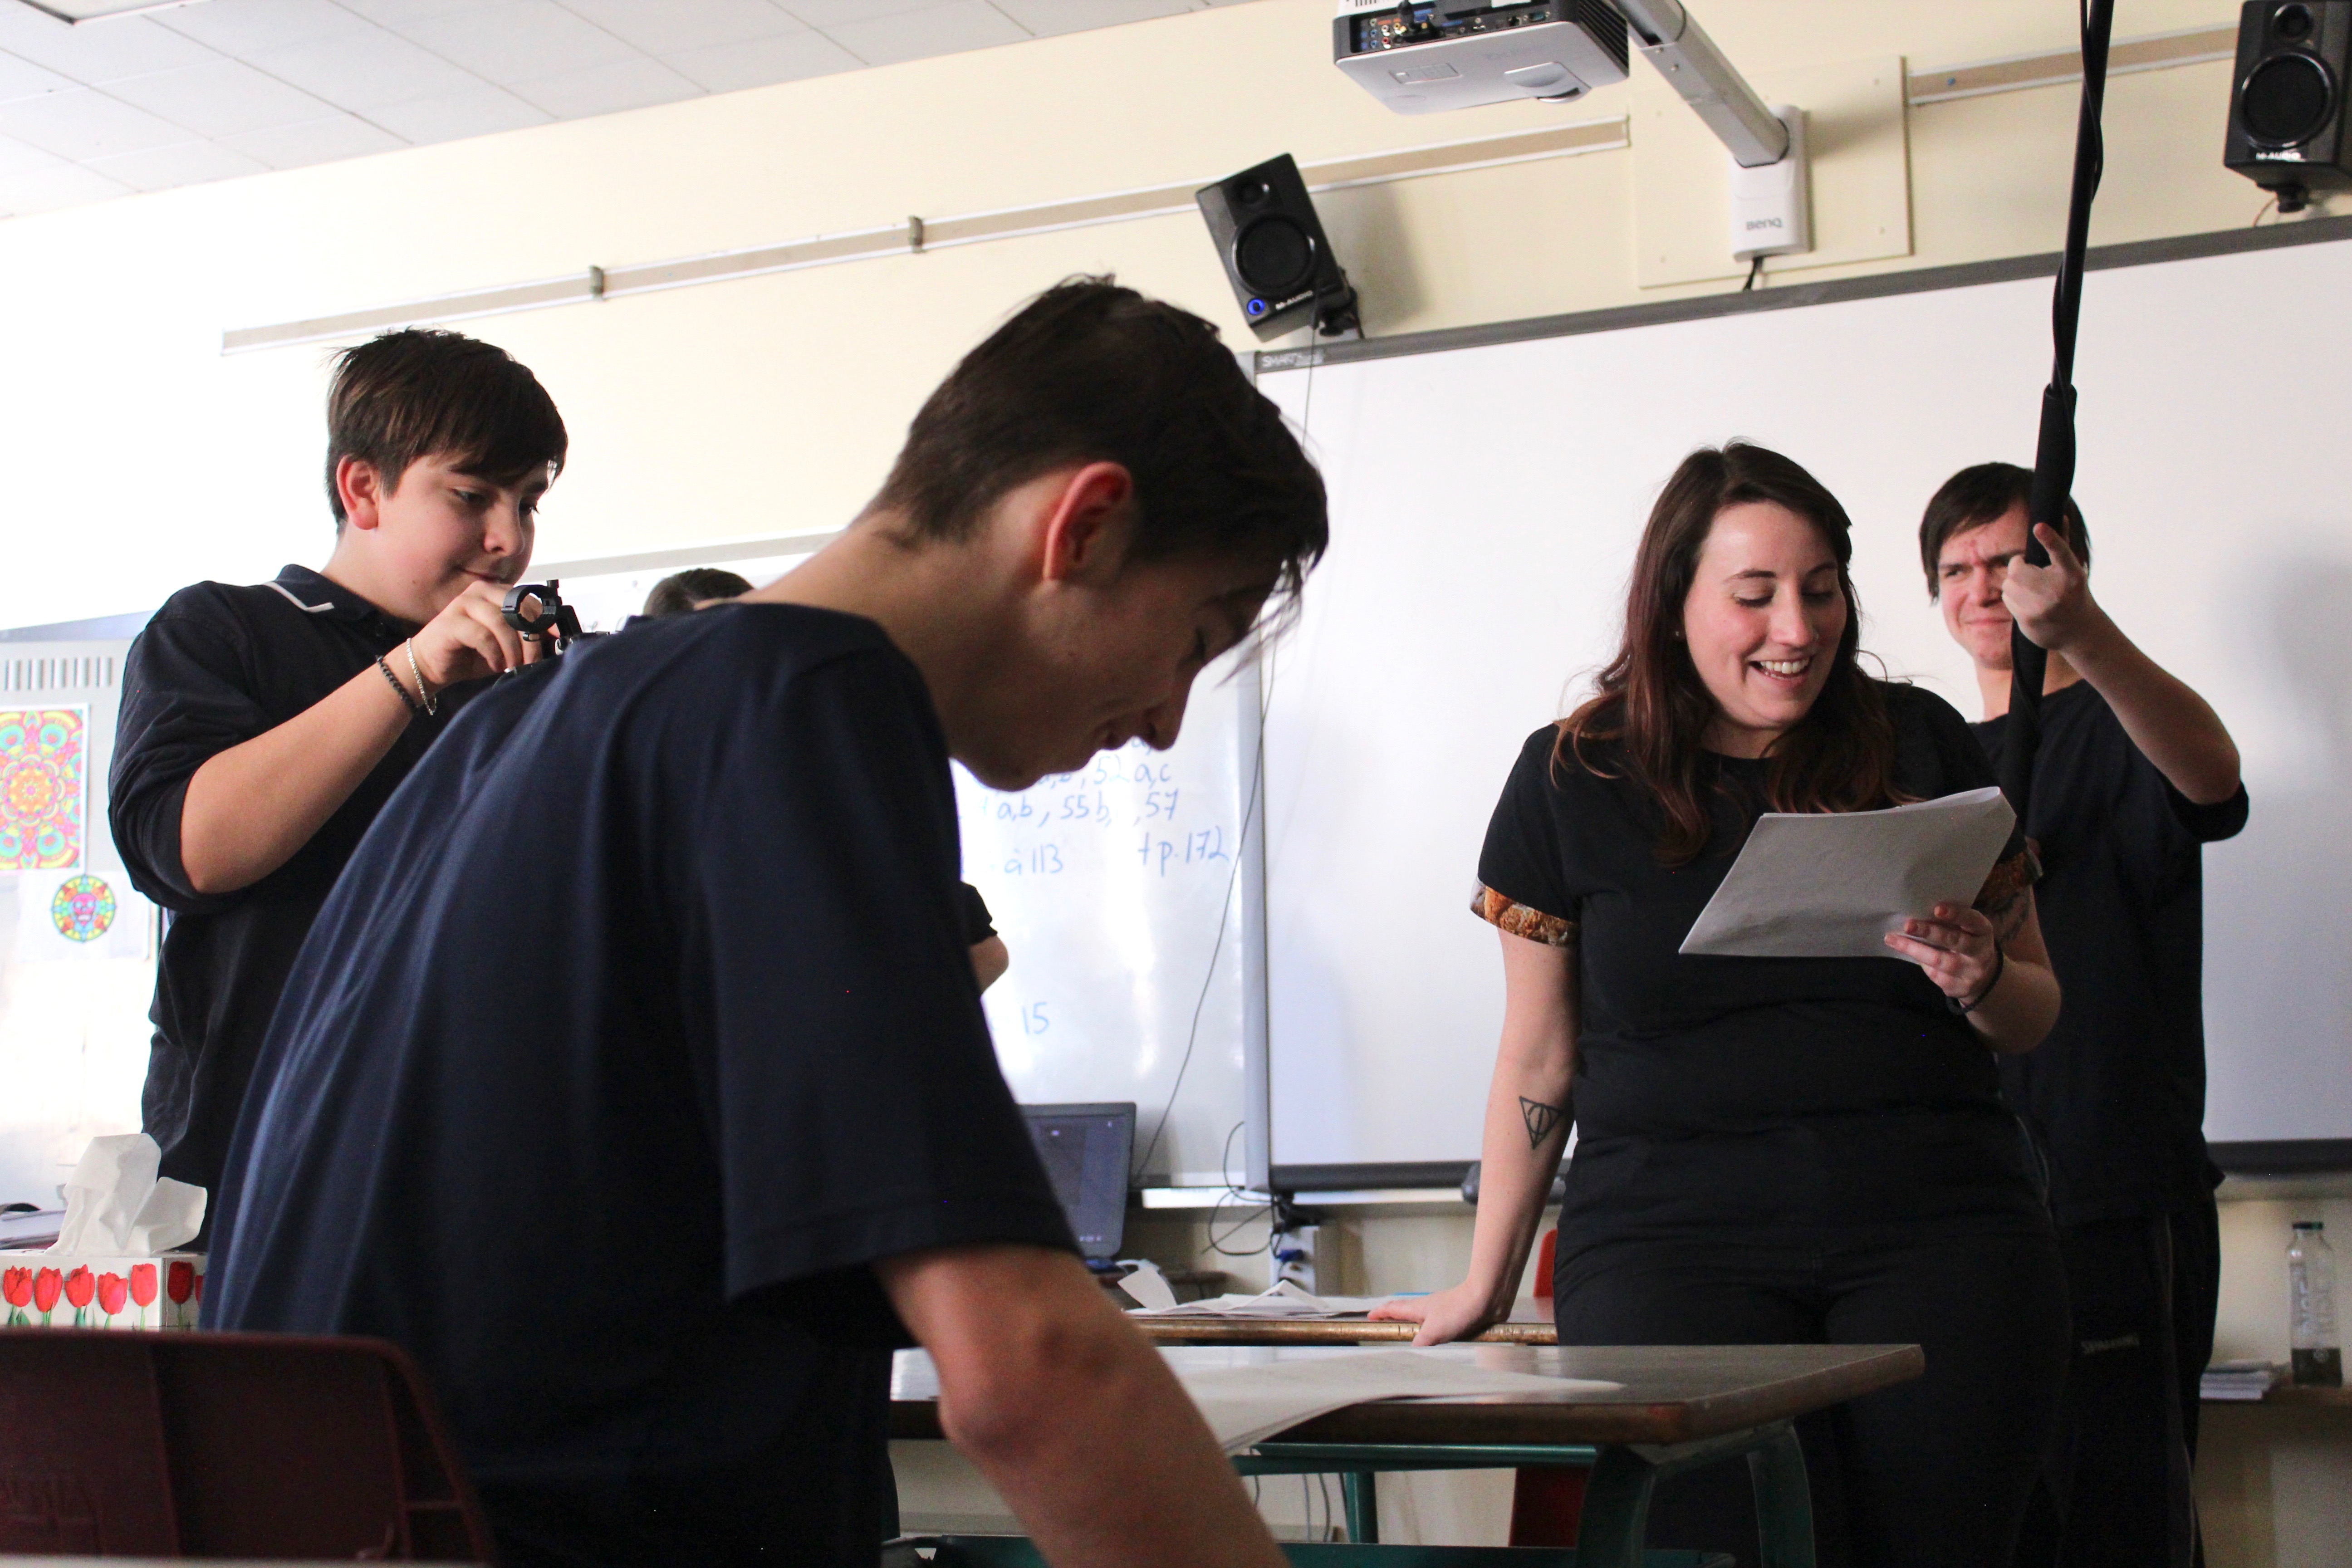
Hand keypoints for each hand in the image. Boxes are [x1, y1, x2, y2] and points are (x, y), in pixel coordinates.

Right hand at [408, 580, 544, 692]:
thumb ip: (527, 638)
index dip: (545, 619)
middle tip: (532, 661)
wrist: (432, 665)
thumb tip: (555, 640)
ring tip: (512, 665)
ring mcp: (464, 603)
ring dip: (513, 649)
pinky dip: (494, 653)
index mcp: (497, 593)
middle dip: (531, 639)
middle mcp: (482, 592)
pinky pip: (482, 635)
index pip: (530, 600)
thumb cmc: (471, 653)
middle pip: (519, 609)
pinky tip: (494, 664)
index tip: (557, 638)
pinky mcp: (451, 621)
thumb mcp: (506, 646)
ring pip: (502, 622)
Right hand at [1368, 1280, 1505, 1347]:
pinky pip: (1439, 1327)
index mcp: (1417, 1308)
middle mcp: (1428, 1308)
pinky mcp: (1456, 1318)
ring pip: (1422, 1320)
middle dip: (1394, 1319)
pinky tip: (1438, 1343)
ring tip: (1410, 1340)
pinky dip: (1432, 1333)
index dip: (1380, 1313)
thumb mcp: (1433, 1332)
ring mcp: (1442, 1312)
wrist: (1485, 1298)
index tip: (1370, 1317)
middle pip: (1405, 1312)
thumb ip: (1419, 1345)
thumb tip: (1408, 1356)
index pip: (1393, 1309)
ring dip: (1414, 1327)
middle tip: (1387, 1327)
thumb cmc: (1458, 1310)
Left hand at [1885, 902, 2001, 1008]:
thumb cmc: (1968, 943)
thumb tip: (1917, 913)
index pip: (1972, 920)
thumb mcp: (1968, 930)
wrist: (1985, 977)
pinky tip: (1907, 951)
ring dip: (1913, 948)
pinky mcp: (1959, 988)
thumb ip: (1951, 922)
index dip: (1956, 914)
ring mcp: (1971, 973)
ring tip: (1892, 939)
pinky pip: (1934, 974)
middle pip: (1954, 940)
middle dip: (1929, 932)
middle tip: (1908, 925)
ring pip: (1938, 960)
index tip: (1937, 909)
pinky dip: (1919, 961)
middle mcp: (1980, 952)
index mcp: (1983, 932)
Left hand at [2002, 522, 2105, 655]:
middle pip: (2017, 568)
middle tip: (2029, 571)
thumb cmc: (2073, 592)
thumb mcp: (2072, 570)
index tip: (2039, 526)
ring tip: (2032, 590)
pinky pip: (2007, 599)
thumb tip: (2060, 517)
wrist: (2078, 631)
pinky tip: (2029, 603)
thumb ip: (2062, 545)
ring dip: (2014, 584)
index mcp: (2072, 574)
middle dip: (2018, 567)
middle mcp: (2058, 590)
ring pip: (2008, 584)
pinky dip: (2013, 598)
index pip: (2060, 551)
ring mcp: (2043, 607)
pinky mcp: (2029, 620)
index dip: (2050, 538)